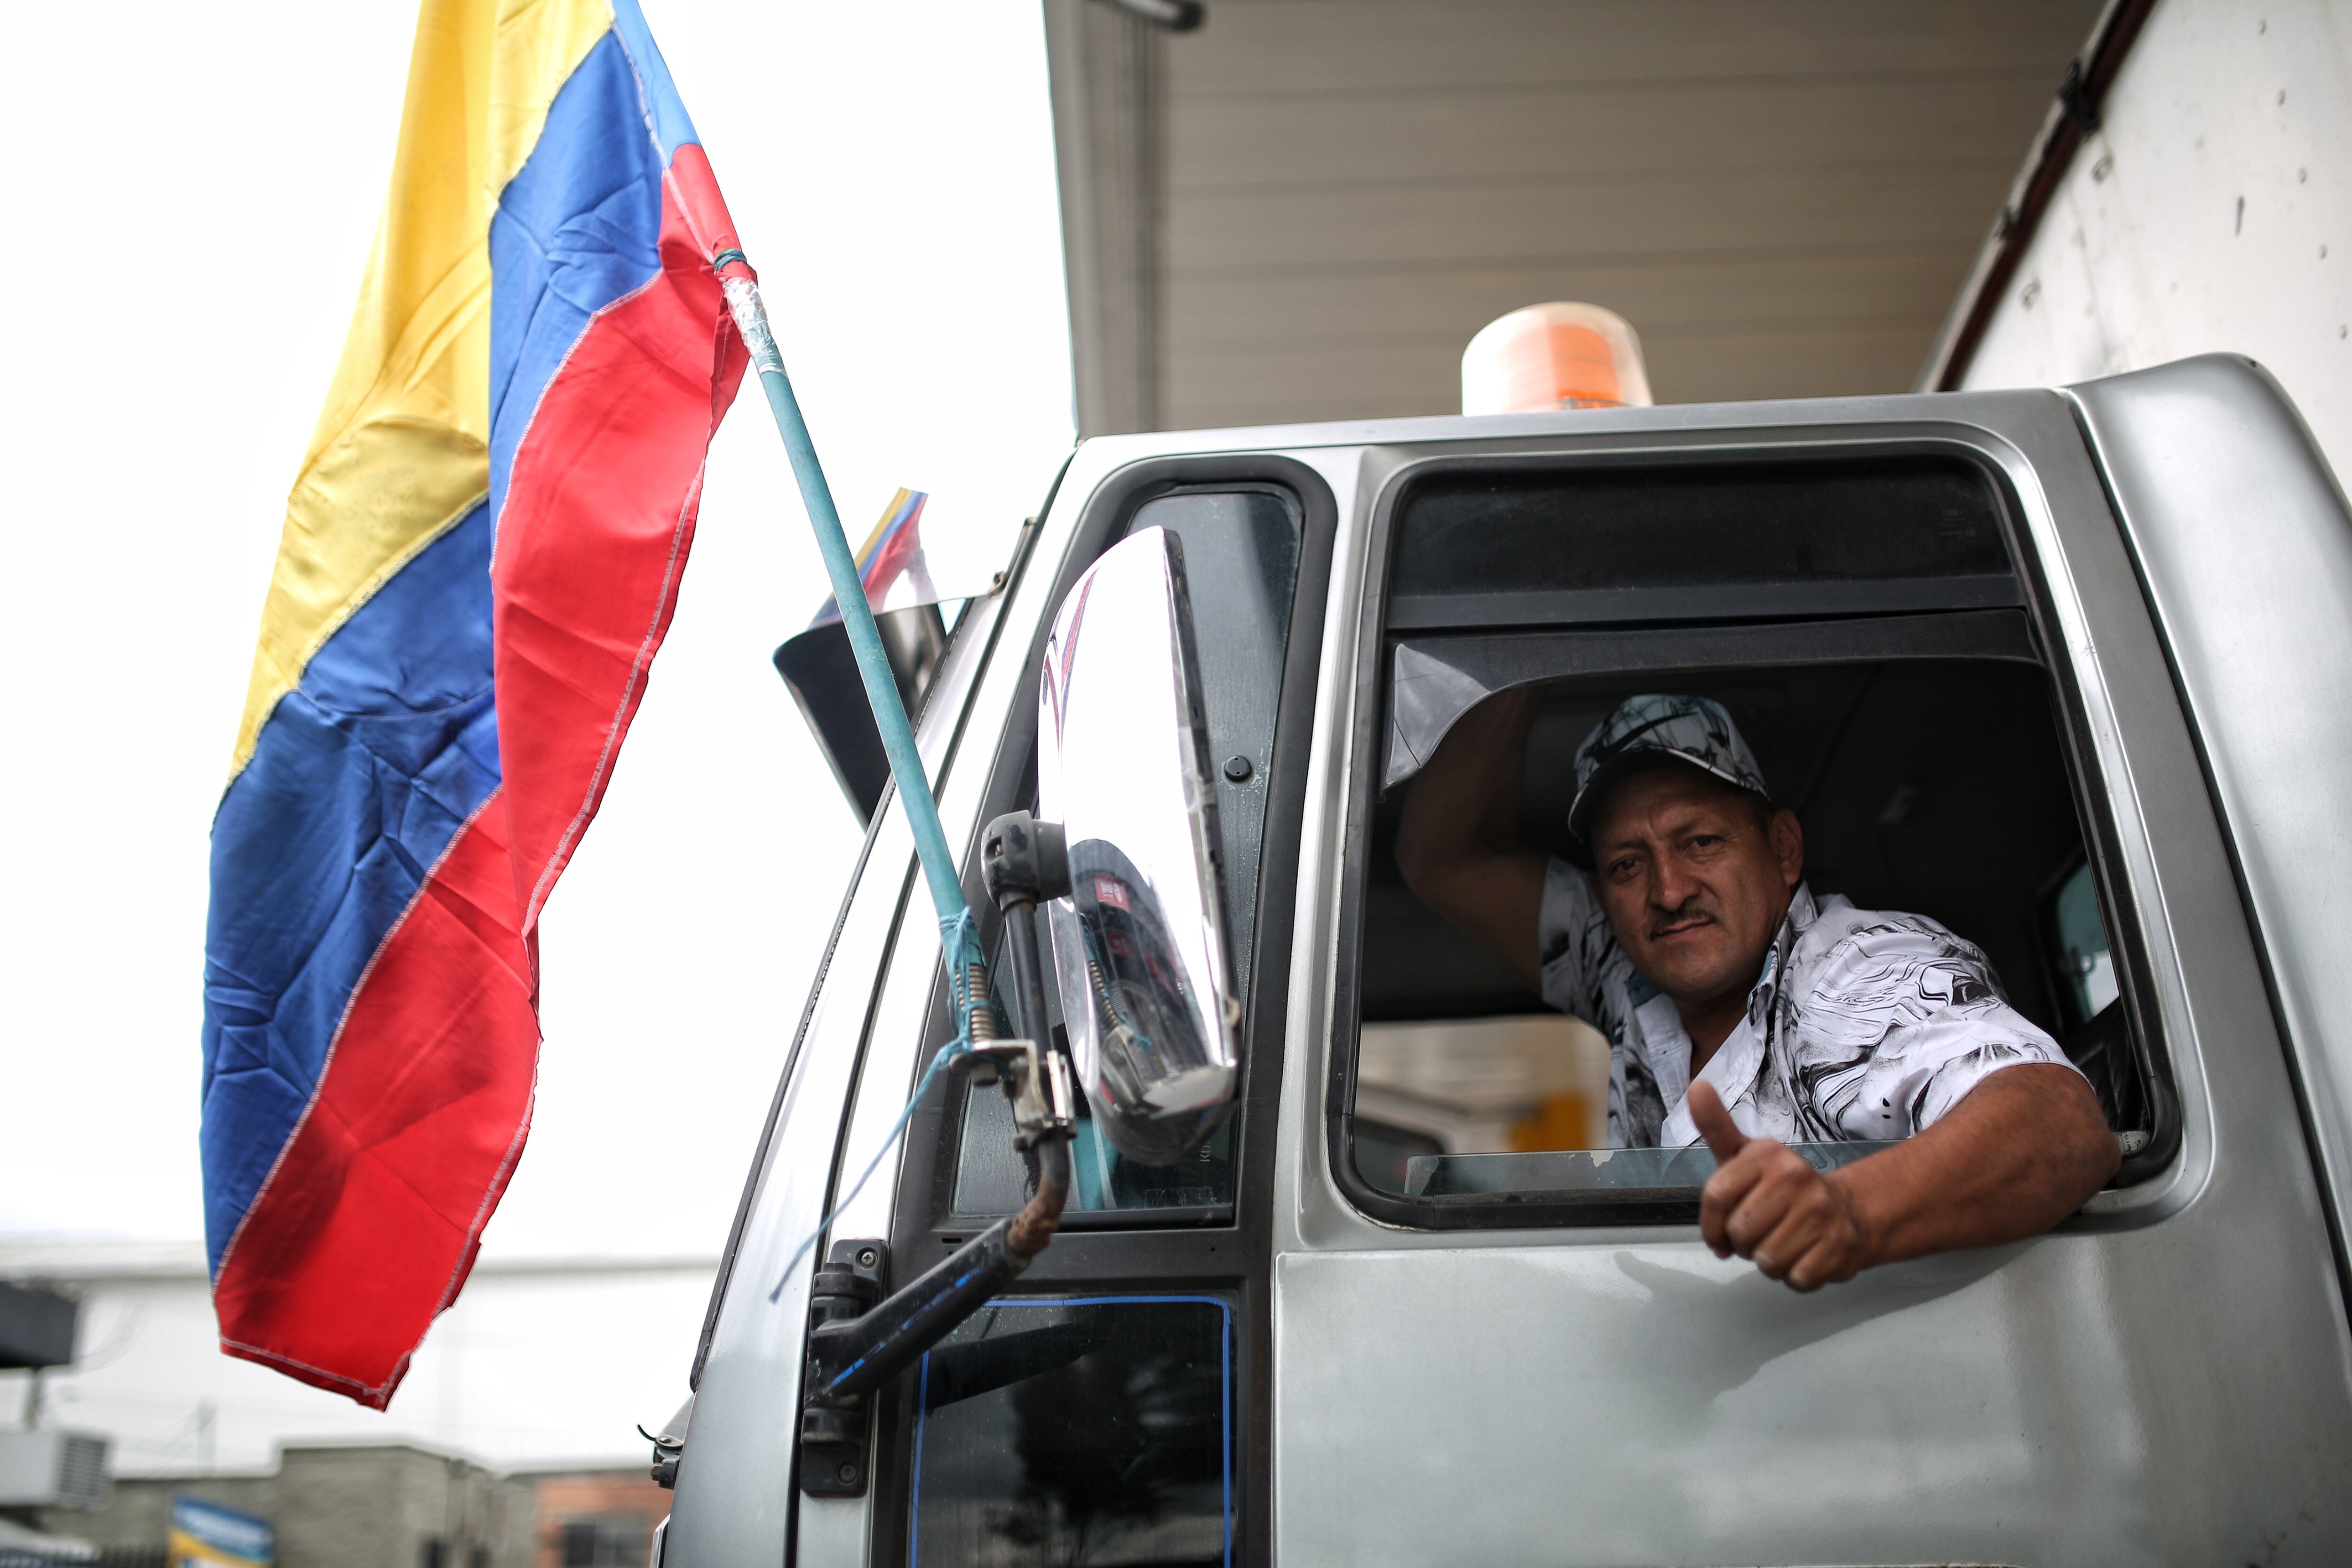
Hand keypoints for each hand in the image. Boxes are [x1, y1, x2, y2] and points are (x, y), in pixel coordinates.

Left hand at [1689, 1080, 1870, 1291]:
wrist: (1847, 1212)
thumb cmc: (1782, 1189)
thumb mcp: (1744, 1155)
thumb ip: (1716, 1126)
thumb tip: (1696, 1087)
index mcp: (1767, 1155)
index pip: (1716, 1196)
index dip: (1711, 1225)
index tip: (1719, 1233)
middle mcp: (1796, 1177)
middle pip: (1740, 1233)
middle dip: (1743, 1244)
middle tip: (1761, 1232)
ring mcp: (1821, 1212)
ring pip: (1766, 1261)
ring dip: (1768, 1261)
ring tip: (1783, 1241)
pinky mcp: (1838, 1247)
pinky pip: (1795, 1279)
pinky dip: (1794, 1277)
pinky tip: (1804, 1255)